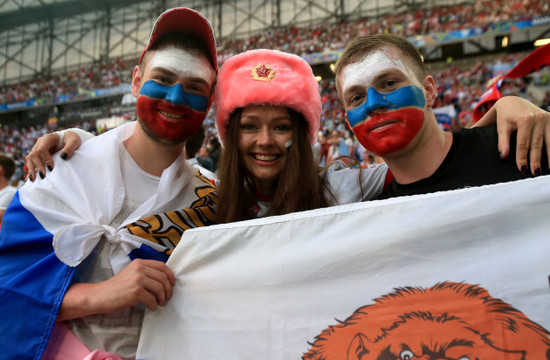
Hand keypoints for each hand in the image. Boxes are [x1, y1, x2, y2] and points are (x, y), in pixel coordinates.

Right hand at [25, 130, 81, 180]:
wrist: (68, 138)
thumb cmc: (71, 140)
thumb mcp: (74, 142)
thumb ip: (69, 148)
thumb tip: (62, 157)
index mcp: (47, 138)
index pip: (41, 149)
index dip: (45, 159)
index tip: (52, 168)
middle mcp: (40, 143)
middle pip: (34, 155)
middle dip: (38, 166)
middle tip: (43, 176)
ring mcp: (37, 149)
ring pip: (30, 159)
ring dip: (31, 169)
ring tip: (33, 180)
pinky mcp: (38, 155)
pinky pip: (31, 162)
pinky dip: (31, 170)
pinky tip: (30, 178)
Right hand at [58, 259, 174, 319]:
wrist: (100, 295)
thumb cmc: (117, 287)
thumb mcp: (131, 273)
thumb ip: (145, 272)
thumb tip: (164, 279)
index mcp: (139, 263)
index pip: (162, 266)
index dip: (170, 275)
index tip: (171, 284)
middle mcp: (139, 268)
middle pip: (163, 277)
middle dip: (168, 288)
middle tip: (167, 296)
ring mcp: (137, 279)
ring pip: (160, 287)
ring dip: (163, 297)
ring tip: (160, 302)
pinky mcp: (135, 291)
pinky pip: (152, 298)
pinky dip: (154, 304)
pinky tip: (152, 307)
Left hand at [473, 96, 549, 174]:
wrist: (514, 101)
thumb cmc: (505, 116)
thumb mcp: (500, 126)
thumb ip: (502, 141)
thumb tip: (503, 155)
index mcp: (525, 119)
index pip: (523, 143)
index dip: (522, 157)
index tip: (522, 169)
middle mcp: (538, 118)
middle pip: (537, 144)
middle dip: (536, 160)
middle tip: (534, 173)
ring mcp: (547, 119)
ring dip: (549, 156)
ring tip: (548, 169)